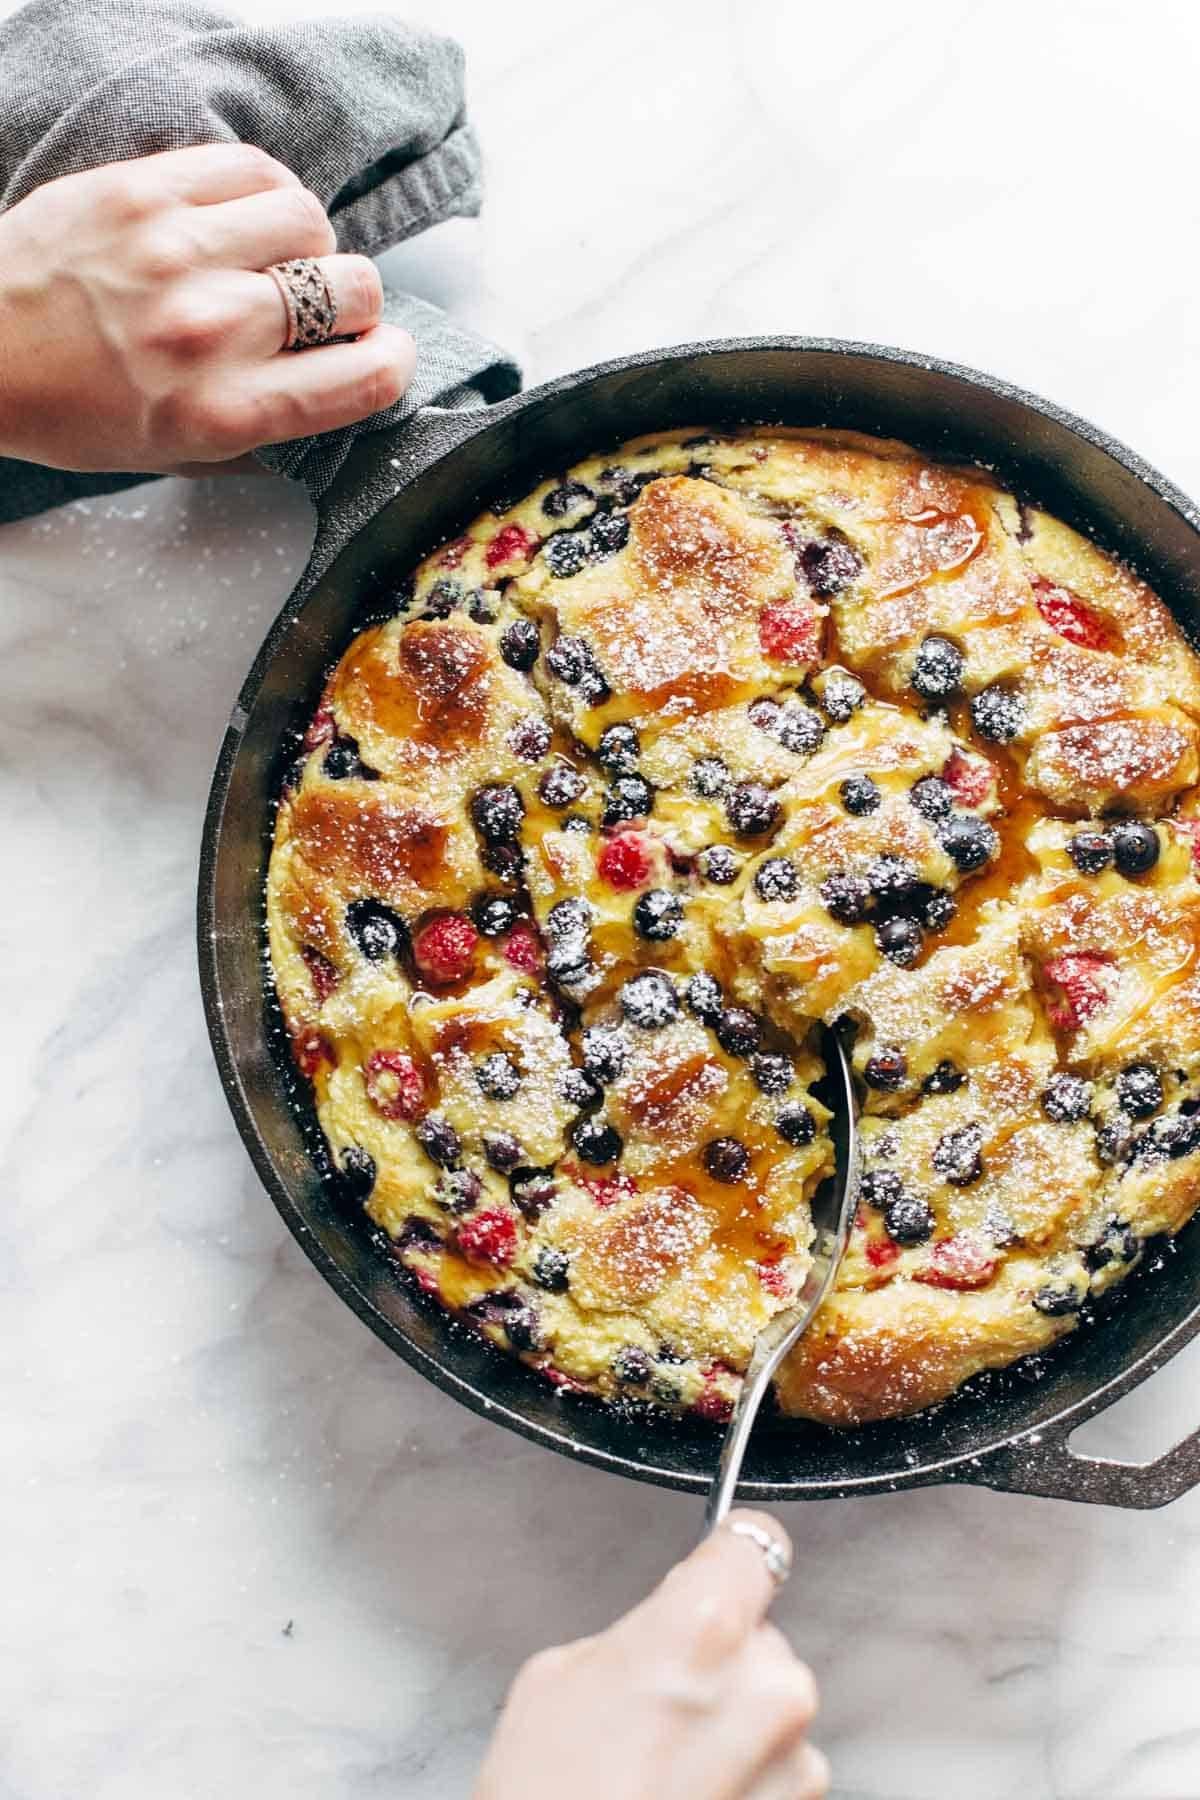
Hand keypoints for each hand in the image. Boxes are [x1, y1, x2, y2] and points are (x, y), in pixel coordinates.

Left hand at [0, 143, 414, 472]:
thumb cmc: (75, 412)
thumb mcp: (178, 457)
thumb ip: (266, 434)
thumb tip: (343, 396)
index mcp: (224, 411)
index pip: (364, 377)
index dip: (392, 363)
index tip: (385, 356)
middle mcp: (212, 331)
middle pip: (351, 291)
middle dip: (356, 304)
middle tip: (329, 310)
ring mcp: (177, 252)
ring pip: (311, 221)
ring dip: (312, 242)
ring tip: (283, 258)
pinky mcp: (145, 189)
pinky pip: (255, 170)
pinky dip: (271, 193)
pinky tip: (252, 217)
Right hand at [475, 1511, 827, 1799]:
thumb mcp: (558, 1675)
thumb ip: (636, 1634)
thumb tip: (663, 1631)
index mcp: (705, 1630)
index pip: (752, 1544)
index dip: (725, 1558)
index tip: (714, 1567)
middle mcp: (767, 1686)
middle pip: (758, 1635)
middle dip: (717, 1660)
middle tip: (656, 1705)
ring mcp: (793, 1759)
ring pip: (768, 1706)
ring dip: (732, 1725)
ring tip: (661, 1767)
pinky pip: (776, 1767)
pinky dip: (742, 1777)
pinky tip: (685, 1796)